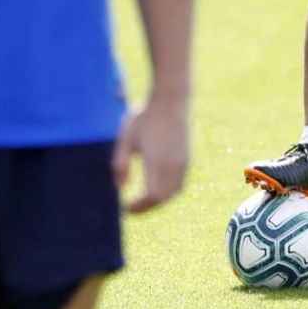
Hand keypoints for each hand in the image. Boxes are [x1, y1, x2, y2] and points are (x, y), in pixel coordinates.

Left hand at [113, 99, 189, 213]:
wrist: (171, 100)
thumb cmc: (145, 117)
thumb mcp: (126, 138)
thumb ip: (121, 164)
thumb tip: (120, 187)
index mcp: (156, 160)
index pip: (151, 196)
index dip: (138, 207)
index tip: (124, 208)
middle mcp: (173, 165)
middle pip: (162, 198)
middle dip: (146, 207)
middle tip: (131, 209)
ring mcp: (183, 162)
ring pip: (174, 193)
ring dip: (159, 201)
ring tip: (143, 201)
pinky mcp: (188, 159)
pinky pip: (180, 184)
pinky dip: (168, 192)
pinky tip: (157, 188)